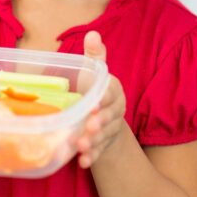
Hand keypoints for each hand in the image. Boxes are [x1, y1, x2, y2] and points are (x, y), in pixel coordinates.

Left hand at [77, 30, 127, 167]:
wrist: (104, 118)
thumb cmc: (96, 90)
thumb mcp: (95, 73)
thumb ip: (95, 56)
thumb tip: (93, 33)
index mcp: (114, 91)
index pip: (111, 95)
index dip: (103, 100)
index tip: (93, 105)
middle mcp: (116, 111)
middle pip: (109, 118)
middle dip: (99, 123)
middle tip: (87, 128)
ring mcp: (111, 129)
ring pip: (104, 136)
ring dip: (93, 142)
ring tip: (80, 147)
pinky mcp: (105, 145)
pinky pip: (100, 152)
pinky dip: (92, 157)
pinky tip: (82, 162)